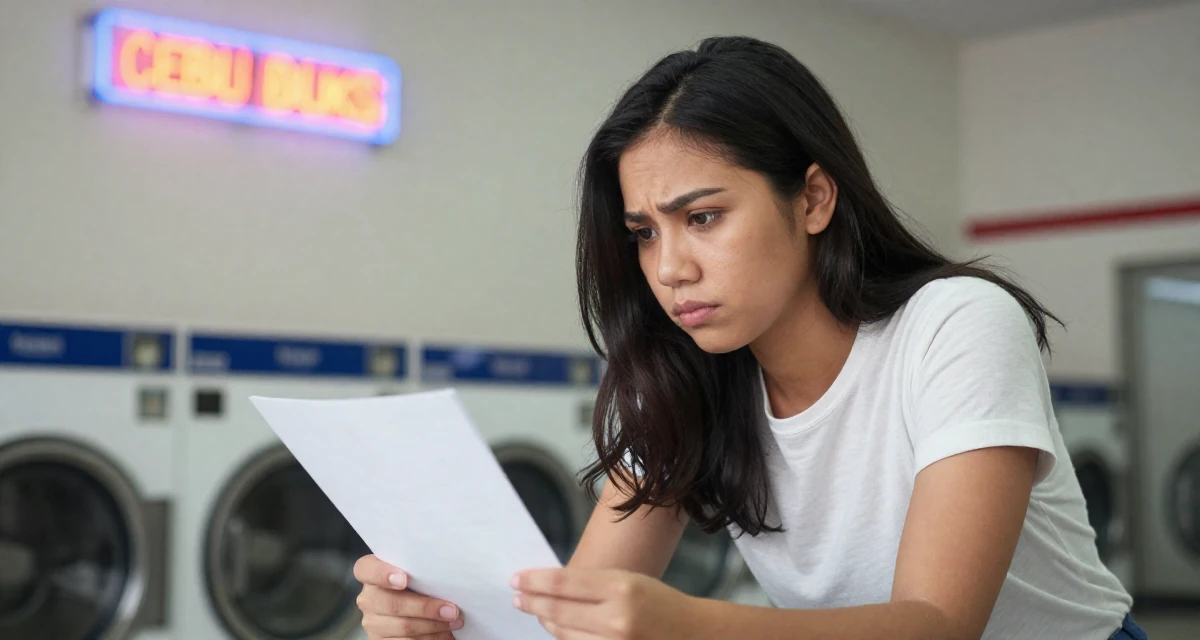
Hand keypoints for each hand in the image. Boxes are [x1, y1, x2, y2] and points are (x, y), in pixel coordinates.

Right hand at [354, 554, 464, 638]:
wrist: (412, 608)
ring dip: (434, 626)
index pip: (366, 569)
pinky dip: (430, 639)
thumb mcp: (415, 573)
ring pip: (403, 627)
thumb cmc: (417, 584)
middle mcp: (368, 598)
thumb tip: (448, 575)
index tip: (404, 579)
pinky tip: (445, 635)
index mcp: (370, 574)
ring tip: (454, 622)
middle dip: (426, 608)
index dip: (383, 574)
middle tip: (452, 610)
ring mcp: (372, 622)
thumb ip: (420, 570)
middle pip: (393, 604)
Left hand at [511, 568, 701, 638]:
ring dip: (546, 621)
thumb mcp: (628, 579)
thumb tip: (549, 586)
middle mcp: (616, 619)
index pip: (563, 584)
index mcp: (621, 587)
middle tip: (517, 596)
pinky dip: (564, 638)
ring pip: (563, 634)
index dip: (534, 581)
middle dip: (532, 603)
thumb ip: (591, 584)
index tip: (516, 579)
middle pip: (557, 611)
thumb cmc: (658, 601)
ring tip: (537, 611)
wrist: (692, 633)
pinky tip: (558, 628)